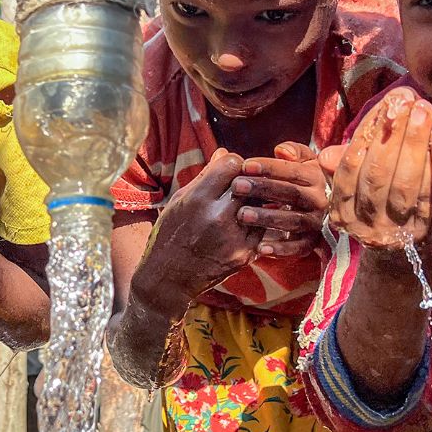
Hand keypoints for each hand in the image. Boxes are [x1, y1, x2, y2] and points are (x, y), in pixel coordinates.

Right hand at [141, 148, 263, 299]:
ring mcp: (234, 237)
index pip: (231, 163)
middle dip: (247, 179)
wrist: (169, 279)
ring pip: (261, 204)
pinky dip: (258, 221)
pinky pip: (262, 228)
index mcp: (197, 199)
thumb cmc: (169, 235)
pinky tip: (250, 219)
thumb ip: (204, 177)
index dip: (232, 162)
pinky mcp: (245, 254)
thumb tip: (223, 152)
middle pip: (250, 182)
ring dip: (257, 199)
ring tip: (249, 199)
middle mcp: (217, 216)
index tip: (230, 169)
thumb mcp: (179, 201)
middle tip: (244, 181)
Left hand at [231, 142, 326, 257]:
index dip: (269, 167)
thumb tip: (282, 150)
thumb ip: (295, 152)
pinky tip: (260, 248)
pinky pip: (299, 248)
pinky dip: (281, 249)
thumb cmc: (305, 182)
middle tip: (236, 186)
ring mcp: (317, 222)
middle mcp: (320, 200)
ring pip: (293, 220)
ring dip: (267, 218)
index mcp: (316, 178)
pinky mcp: (313, 242)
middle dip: (263, 189)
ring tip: (242, 214)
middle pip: (291, 194)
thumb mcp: (306, 162)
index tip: (245, 165)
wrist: (326, 210)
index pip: (293, 171)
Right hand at [319, 88, 431, 253]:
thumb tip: (300, 152)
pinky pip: (430, 196)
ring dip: (415, 143)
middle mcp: (364, 225)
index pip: (350, 165)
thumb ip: (338, 164)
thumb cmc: (375, 206)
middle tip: (408, 100)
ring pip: (403, 184)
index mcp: (341, 211)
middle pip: (377, 173)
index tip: (387, 102)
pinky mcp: (425, 234)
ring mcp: (395, 232)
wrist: (401, 256)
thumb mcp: (350, 188)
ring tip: (426, 111)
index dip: (368, 131)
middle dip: (393, 132)